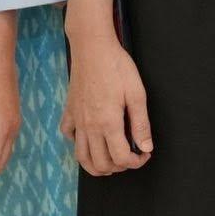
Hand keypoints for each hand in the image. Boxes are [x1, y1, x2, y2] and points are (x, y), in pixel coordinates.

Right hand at [61, 34, 151, 175]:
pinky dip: (78, 143)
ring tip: (110, 161)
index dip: (136, 162)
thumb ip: (141, 124)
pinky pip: (68, 135)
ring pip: (81, 156)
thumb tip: (146, 147)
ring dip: (96, 166)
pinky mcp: (69, 111)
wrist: (92, 48)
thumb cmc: (116, 67)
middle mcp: (89, 126)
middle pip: (100, 163)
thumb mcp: (137, 93)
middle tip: (130, 157)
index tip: (144, 154)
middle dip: (118, 167)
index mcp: (108, 123)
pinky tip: (89, 138)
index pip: (121, 157)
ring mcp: (77, 120)